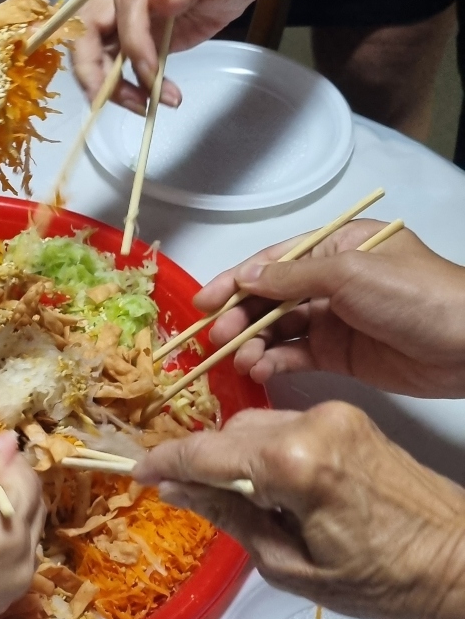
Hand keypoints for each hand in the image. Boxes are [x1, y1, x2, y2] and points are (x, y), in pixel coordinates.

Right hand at [0, 432, 44, 618]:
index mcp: (12, 533)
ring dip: (2, 517)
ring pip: (21, 539)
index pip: (28, 480)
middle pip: (31, 511)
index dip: (3, 460)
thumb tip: (10, 441)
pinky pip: (6, 565)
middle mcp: (22, 565)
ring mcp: (7, 592)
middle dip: (7, 488)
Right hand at [72, 0, 311, 110]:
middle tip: (113, 102)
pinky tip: (159, 100)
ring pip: (97, 57)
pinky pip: (120, 69)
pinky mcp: (138, 41)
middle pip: (86, 36)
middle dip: (93, 73)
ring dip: (112, 88)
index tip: (152, 72)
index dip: (131, 44)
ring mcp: (127, 20)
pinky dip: (131, 89)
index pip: (118, 11)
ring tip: (147, 107)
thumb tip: (158, 1)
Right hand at [136, 404, 464, 618]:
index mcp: (297, 463)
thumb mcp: (290, 567)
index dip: (165, 462)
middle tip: (184, 497)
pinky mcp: (350, 418)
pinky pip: (285, 427)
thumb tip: (178, 491)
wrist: (459, 559)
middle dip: (202, 463)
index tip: (138, 474)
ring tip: (237, 503)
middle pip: (229, 433)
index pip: (206, 452)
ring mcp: (335, 416)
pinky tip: (271, 490)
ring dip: (235, 457)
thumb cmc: (386, 579)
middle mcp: (315, 425)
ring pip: (255, 427)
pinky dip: (265, 452)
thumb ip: (230, 519)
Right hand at [193, 220, 464, 396]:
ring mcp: (335, 320)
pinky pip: (297, 357)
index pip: (273, 262)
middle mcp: (331, 281)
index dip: (235, 281)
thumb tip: (246, 276)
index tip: (203, 304)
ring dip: (255, 344)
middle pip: (270, 298)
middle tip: (217, 339)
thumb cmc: (414, 294)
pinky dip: (276, 363)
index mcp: (335, 247)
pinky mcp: (341, 356)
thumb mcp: (350, 273)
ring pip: (279, 330)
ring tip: (242, 361)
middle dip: (240, 317)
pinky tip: (262, 371)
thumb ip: (292, 276)